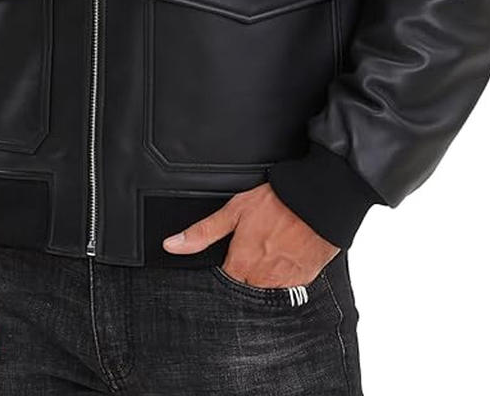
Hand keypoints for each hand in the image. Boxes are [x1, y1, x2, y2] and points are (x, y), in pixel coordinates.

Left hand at [162, 182, 339, 287]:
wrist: (319, 200)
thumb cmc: (278, 202)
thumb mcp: (234, 210)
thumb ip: (203, 232)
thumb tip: (171, 245)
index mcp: (241, 265)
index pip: (224, 282)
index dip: (225, 268)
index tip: (230, 256)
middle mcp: (261, 279)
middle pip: (245, 287)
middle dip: (245, 273)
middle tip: (254, 248)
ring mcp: (285, 282)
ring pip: (266, 289)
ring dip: (264, 276)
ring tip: (270, 251)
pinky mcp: (305, 280)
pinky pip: (289, 287)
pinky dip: (285, 275)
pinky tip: (286, 256)